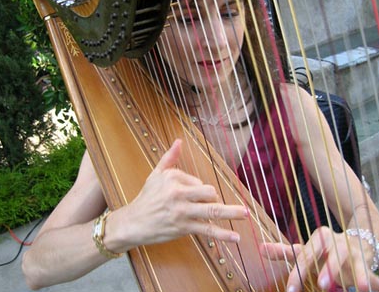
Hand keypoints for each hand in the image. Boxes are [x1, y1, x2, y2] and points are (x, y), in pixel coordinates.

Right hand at [114, 139, 247, 249]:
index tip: (192, 197)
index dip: (199, 190)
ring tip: (245, 214)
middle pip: (208, 192)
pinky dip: (222, 235)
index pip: (198, 181)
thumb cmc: (146, 198)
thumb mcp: (155, 174)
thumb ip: (169, 158)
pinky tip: (235, 237)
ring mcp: (182, 212)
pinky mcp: (183, 228)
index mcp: (173, 178)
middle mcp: (178, 194)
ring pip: (211, 211)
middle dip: (215, 198)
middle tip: (215, 204)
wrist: (133, 223)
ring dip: (231, 213)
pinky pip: (207, 230)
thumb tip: (179, 141)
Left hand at [260, 226, 378, 291]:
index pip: (306, 255)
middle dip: (329, 269)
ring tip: (361, 289)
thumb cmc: (325, 250)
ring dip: (360, 275)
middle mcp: (338, 242)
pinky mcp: (368, 262)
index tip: (291, 290)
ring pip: (357, 262)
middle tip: (321, 285)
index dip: (298, 273)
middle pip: (333, 255)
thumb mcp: (306, 250)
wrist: (355, 240)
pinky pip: (376, 272)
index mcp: (320, 238)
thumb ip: (285, 251)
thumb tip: (260, 248)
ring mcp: (355, 251)